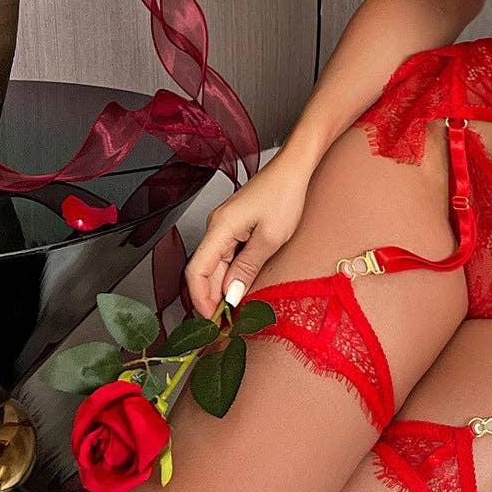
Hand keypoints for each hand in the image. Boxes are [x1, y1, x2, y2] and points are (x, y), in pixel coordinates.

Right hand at [185, 153, 311, 318]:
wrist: (294, 169)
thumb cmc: (284, 194)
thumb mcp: (270, 238)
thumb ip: (247, 268)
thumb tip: (231, 295)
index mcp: (219, 228)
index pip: (196, 272)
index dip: (201, 299)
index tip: (212, 320)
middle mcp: (216, 226)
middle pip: (204, 270)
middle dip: (212, 298)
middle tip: (227, 322)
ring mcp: (224, 225)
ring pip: (216, 264)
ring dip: (224, 287)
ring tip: (237, 309)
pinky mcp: (235, 225)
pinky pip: (227, 254)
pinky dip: (232, 272)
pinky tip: (242, 285)